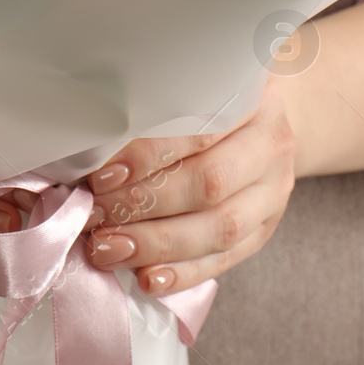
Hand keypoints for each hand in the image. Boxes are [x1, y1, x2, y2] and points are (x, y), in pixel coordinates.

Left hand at [85, 77, 295, 295]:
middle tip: (95, 214)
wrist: (263, 120)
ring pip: (219, 228)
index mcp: (252, 99)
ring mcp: (272, 192)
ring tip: (109, 248)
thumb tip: (91, 148)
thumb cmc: (212, 101)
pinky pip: (226, 259)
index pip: (199, 130)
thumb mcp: (191, 86)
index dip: (148, 156)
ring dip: (157, 244)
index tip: (102, 175)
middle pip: (208, 184)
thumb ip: (153, 113)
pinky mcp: (264, 229)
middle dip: (143, 205)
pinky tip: (147, 278)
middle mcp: (270, 145)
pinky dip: (184, 273)